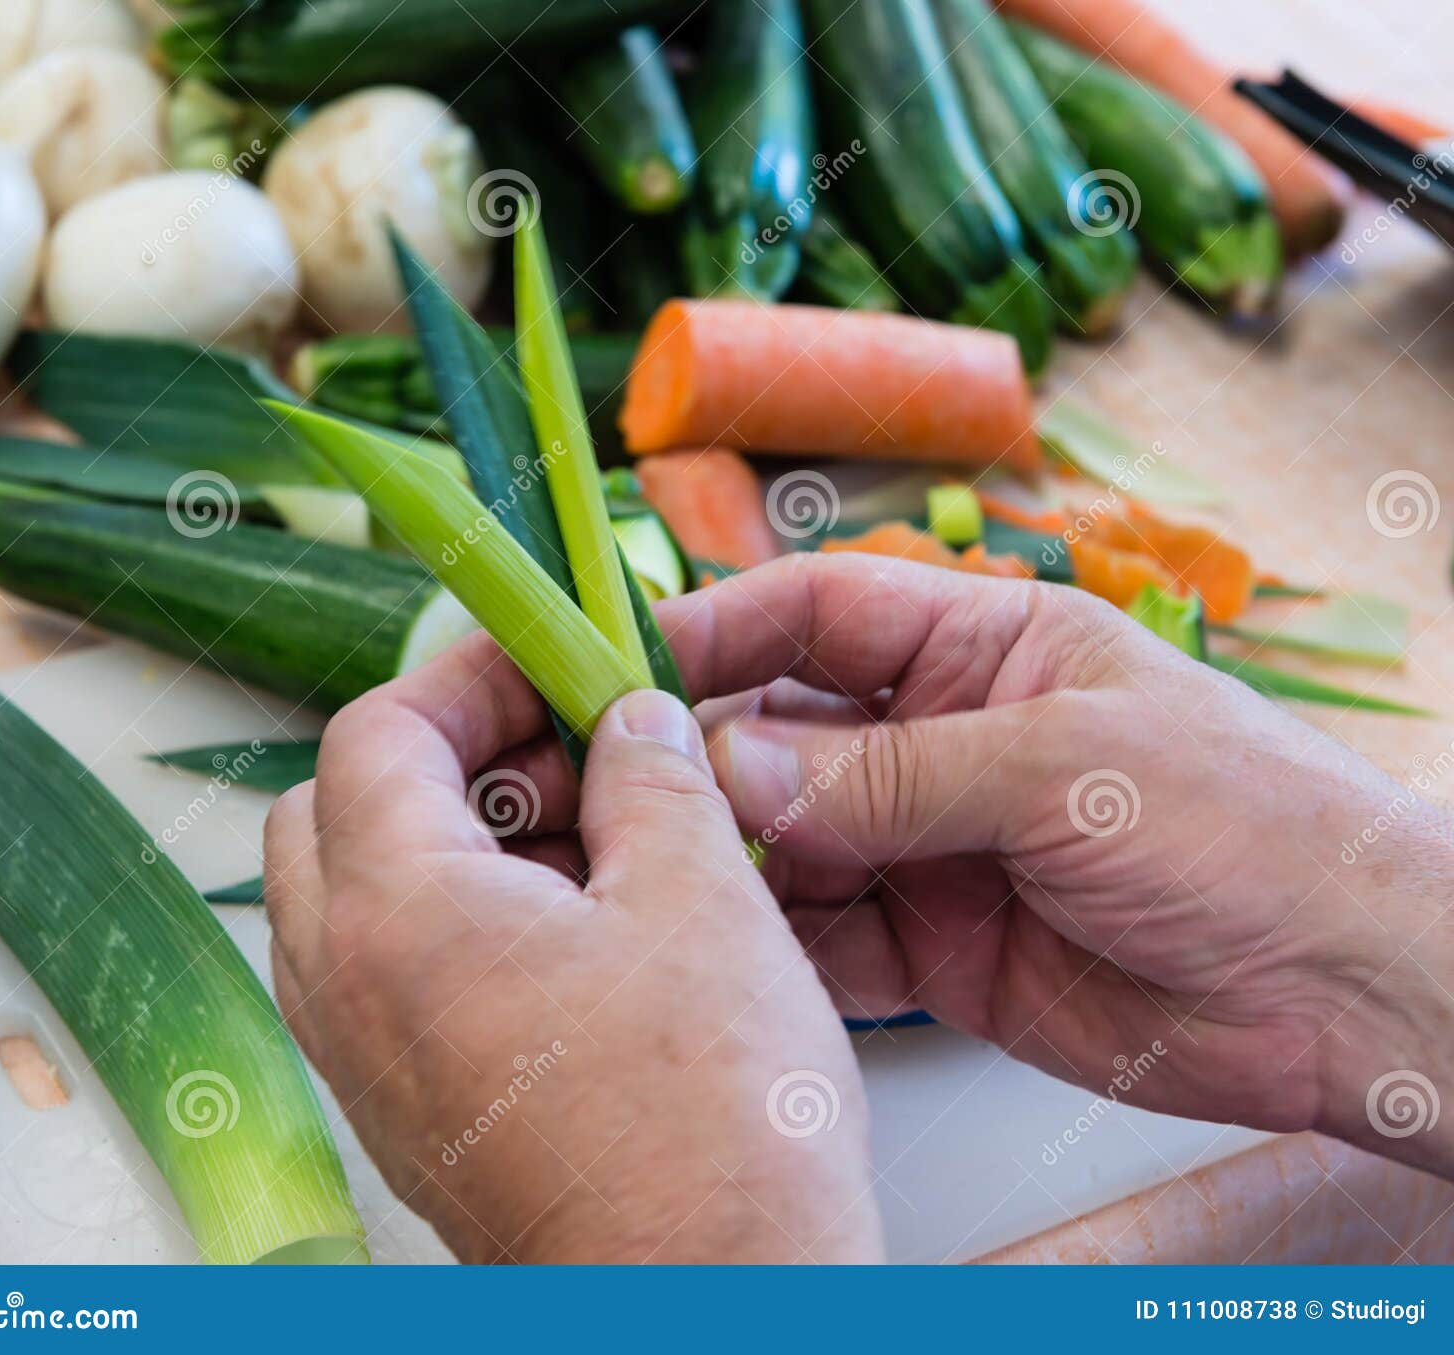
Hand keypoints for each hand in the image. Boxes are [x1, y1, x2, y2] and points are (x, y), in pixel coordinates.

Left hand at [264, 659, 882, 1264]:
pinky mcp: (410, 1114)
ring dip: (455, 838)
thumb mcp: (700, 898)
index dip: (467, 675)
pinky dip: (460, 920)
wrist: (709, 1309)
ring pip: (359, 896)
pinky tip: (579, 930)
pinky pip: (394, 976)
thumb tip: (632, 718)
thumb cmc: (710, 1126)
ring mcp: (368, 1065)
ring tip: (589, 837)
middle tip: (561, 747)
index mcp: (397, 916)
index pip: (378, 733)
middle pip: (337, 809)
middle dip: (443, 753)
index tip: (547, 660)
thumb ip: (651, 775)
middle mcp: (348, 992)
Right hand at [670, 555, 1453, 1178]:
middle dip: (701, 752)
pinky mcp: (939, 948)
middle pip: (785, 728)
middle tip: (613, 784)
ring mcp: (935, 845)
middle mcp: (942, 739)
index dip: (718, 627)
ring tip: (654, 871)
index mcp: (984, 647)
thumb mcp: (1063, 768)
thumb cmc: (1250, 826)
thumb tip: (734, 764)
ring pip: (791, 838)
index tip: (623, 661)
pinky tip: (734, 949)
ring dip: (727, 855)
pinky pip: (831, 937)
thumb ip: (891, 773)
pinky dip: (779, 944)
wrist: (1349, 992)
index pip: (819, 612)